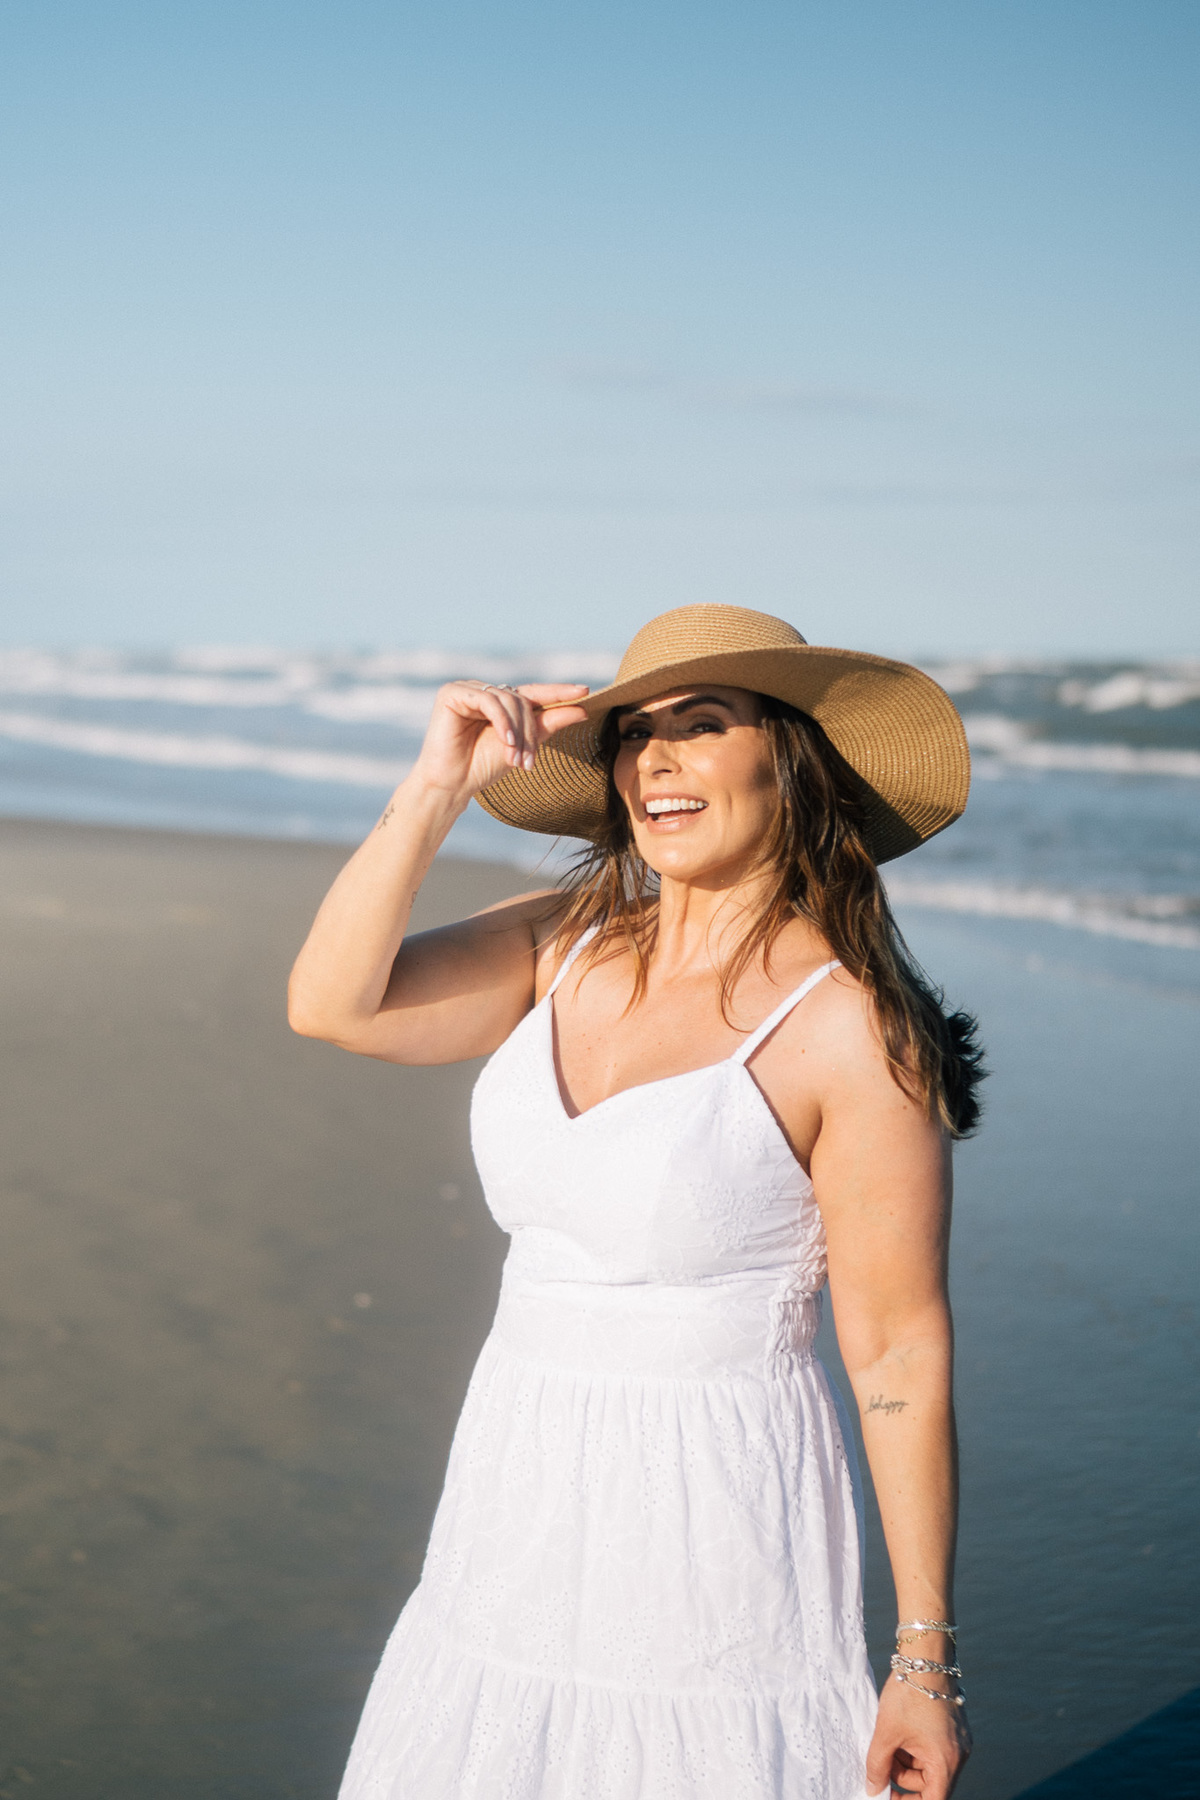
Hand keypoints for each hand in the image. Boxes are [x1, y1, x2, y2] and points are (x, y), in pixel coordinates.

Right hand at [409, 680, 589, 804]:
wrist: (453, 784)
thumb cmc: (483, 767)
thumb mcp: (523, 745)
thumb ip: (548, 724)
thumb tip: (582, 708)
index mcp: (500, 703)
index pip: (533, 693)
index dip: (558, 692)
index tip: (585, 691)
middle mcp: (485, 692)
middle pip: (522, 699)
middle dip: (530, 730)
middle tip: (529, 761)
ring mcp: (468, 690)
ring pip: (507, 699)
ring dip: (517, 730)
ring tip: (516, 758)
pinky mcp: (452, 693)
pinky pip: (488, 700)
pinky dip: (502, 721)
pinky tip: (506, 741)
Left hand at [866, 1675, 970, 1798]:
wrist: (925, 1655)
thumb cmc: (908, 1692)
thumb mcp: (886, 1732)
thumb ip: (878, 1765)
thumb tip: (873, 1790)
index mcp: (946, 1761)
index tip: (891, 1799)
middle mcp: (958, 1754)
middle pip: (931, 1784)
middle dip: (904, 1781)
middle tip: (881, 1772)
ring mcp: (957, 1740)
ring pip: (930, 1765)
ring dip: (907, 1764)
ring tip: (886, 1747)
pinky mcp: (952, 1727)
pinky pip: (933, 1749)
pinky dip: (915, 1749)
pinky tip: (898, 1736)